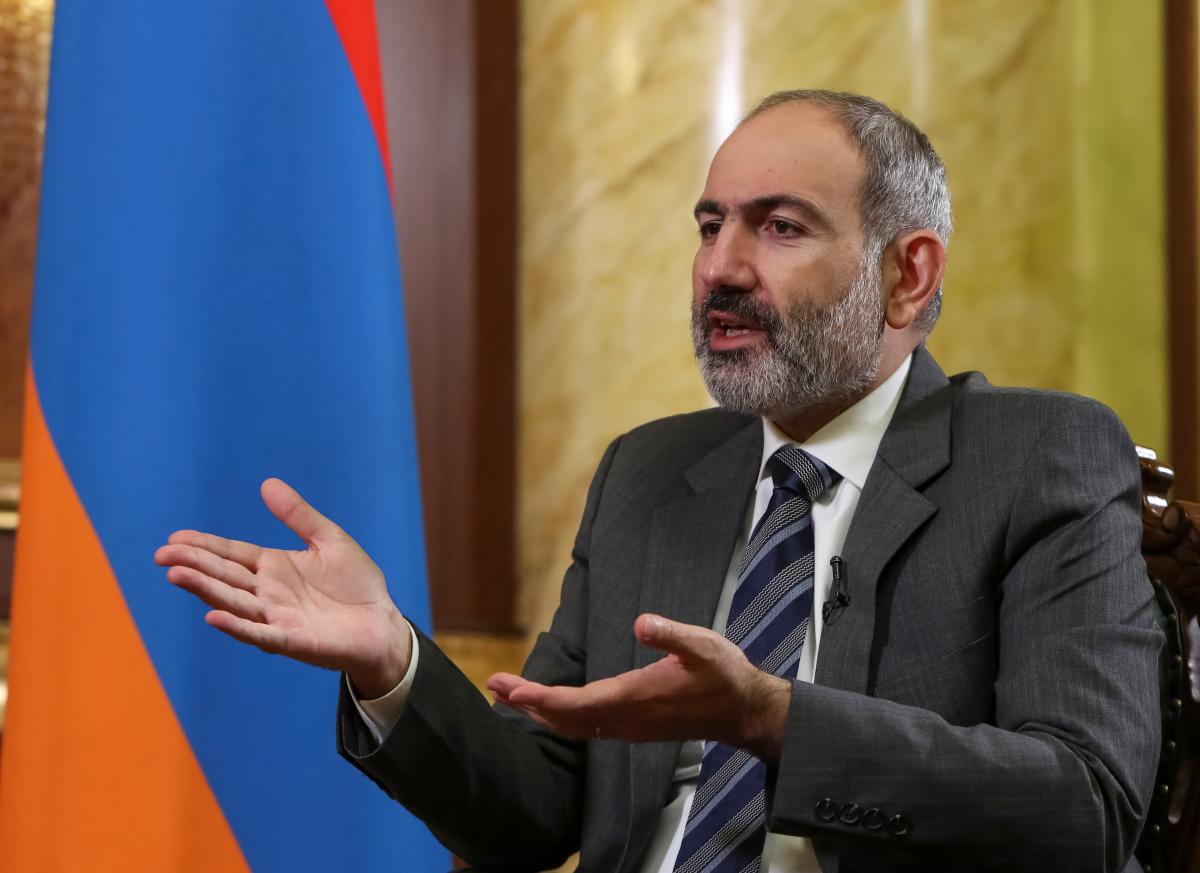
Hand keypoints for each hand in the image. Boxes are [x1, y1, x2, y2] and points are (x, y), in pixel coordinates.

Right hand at [154, 477, 410, 697]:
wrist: (383, 624)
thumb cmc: (356, 585)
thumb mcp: (330, 540)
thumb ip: (299, 515)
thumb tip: (267, 483)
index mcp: (274, 567)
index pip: (232, 553)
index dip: (204, 546)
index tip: (174, 538)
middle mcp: (268, 592)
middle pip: (224, 576)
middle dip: (193, 564)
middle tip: (161, 554)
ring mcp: (277, 617)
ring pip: (233, 601)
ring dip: (205, 590)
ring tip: (177, 574)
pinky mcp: (292, 640)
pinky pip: (259, 632)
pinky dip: (236, 626)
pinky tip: (213, 616)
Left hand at [487, 614, 791, 762]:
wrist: (745, 712)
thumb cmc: (724, 676)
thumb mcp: (702, 645)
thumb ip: (670, 634)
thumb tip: (640, 622)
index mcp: (636, 697)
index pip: (575, 704)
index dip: (539, 697)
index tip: (510, 687)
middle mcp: (627, 719)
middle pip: (564, 718)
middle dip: (526, 703)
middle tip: (493, 685)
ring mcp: (630, 727)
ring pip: (574, 726)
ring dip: (539, 711)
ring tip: (510, 695)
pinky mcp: (635, 728)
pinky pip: (588, 729)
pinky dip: (560, 718)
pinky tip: (550, 709)